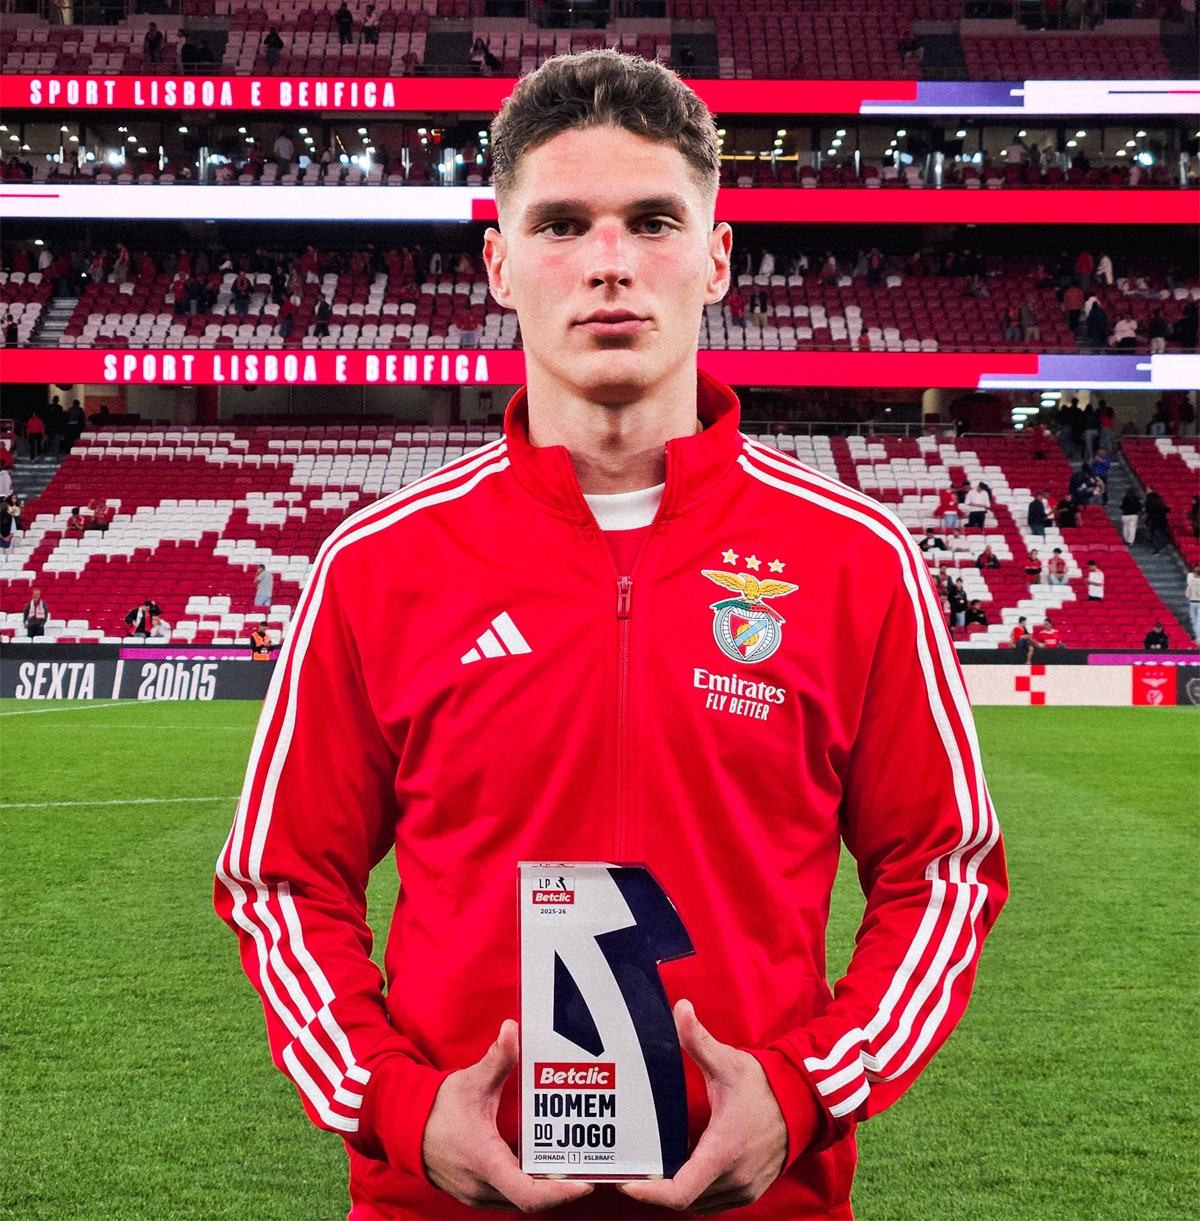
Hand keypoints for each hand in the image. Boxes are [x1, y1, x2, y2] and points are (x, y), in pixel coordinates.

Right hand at [421, 1019, 592, 1212]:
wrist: (404, 1126)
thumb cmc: (439, 1107)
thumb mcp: (471, 1081)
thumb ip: (497, 1059)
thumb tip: (513, 1029)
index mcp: (484, 1162)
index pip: (527, 1194)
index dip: (560, 1193)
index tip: (585, 1183)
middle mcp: (481, 1187)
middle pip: (530, 1201)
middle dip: (560, 1188)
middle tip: (588, 1166)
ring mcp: (477, 1194)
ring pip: (519, 1202)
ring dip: (544, 1189)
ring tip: (572, 1166)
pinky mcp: (475, 1193)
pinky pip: (508, 1198)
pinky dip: (528, 1187)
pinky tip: (543, 1168)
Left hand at [617, 1000, 787, 1215]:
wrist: (803, 1103)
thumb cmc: (764, 1086)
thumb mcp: (727, 1062)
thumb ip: (699, 1040)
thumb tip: (680, 1008)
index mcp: (723, 1151)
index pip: (680, 1192)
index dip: (647, 1193)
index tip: (624, 1181)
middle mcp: (734, 1178)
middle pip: (684, 1200)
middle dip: (655, 1189)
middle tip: (632, 1167)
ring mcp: (745, 1188)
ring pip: (699, 1205)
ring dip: (677, 1192)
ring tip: (653, 1169)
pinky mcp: (751, 1191)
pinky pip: (715, 1203)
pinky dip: (697, 1192)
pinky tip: (685, 1168)